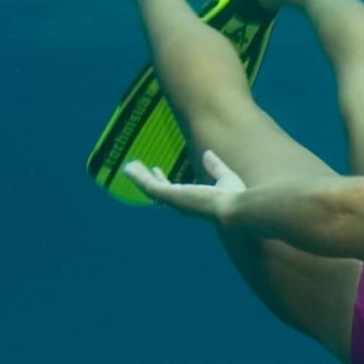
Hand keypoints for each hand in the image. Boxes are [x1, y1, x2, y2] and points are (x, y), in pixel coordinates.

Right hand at [123, 151, 247, 220]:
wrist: (234, 209)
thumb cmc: (235, 198)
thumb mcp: (225, 178)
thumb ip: (215, 167)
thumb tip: (207, 154)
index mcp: (193, 202)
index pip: (174, 191)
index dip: (163, 180)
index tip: (156, 170)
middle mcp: (180, 205)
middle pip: (158, 192)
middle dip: (146, 180)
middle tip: (136, 168)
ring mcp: (173, 201)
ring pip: (150, 189)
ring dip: (138, 177)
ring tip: (128, 166)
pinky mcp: (169, 195)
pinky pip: (148, 186)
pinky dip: (137, 177)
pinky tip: (129, 168)